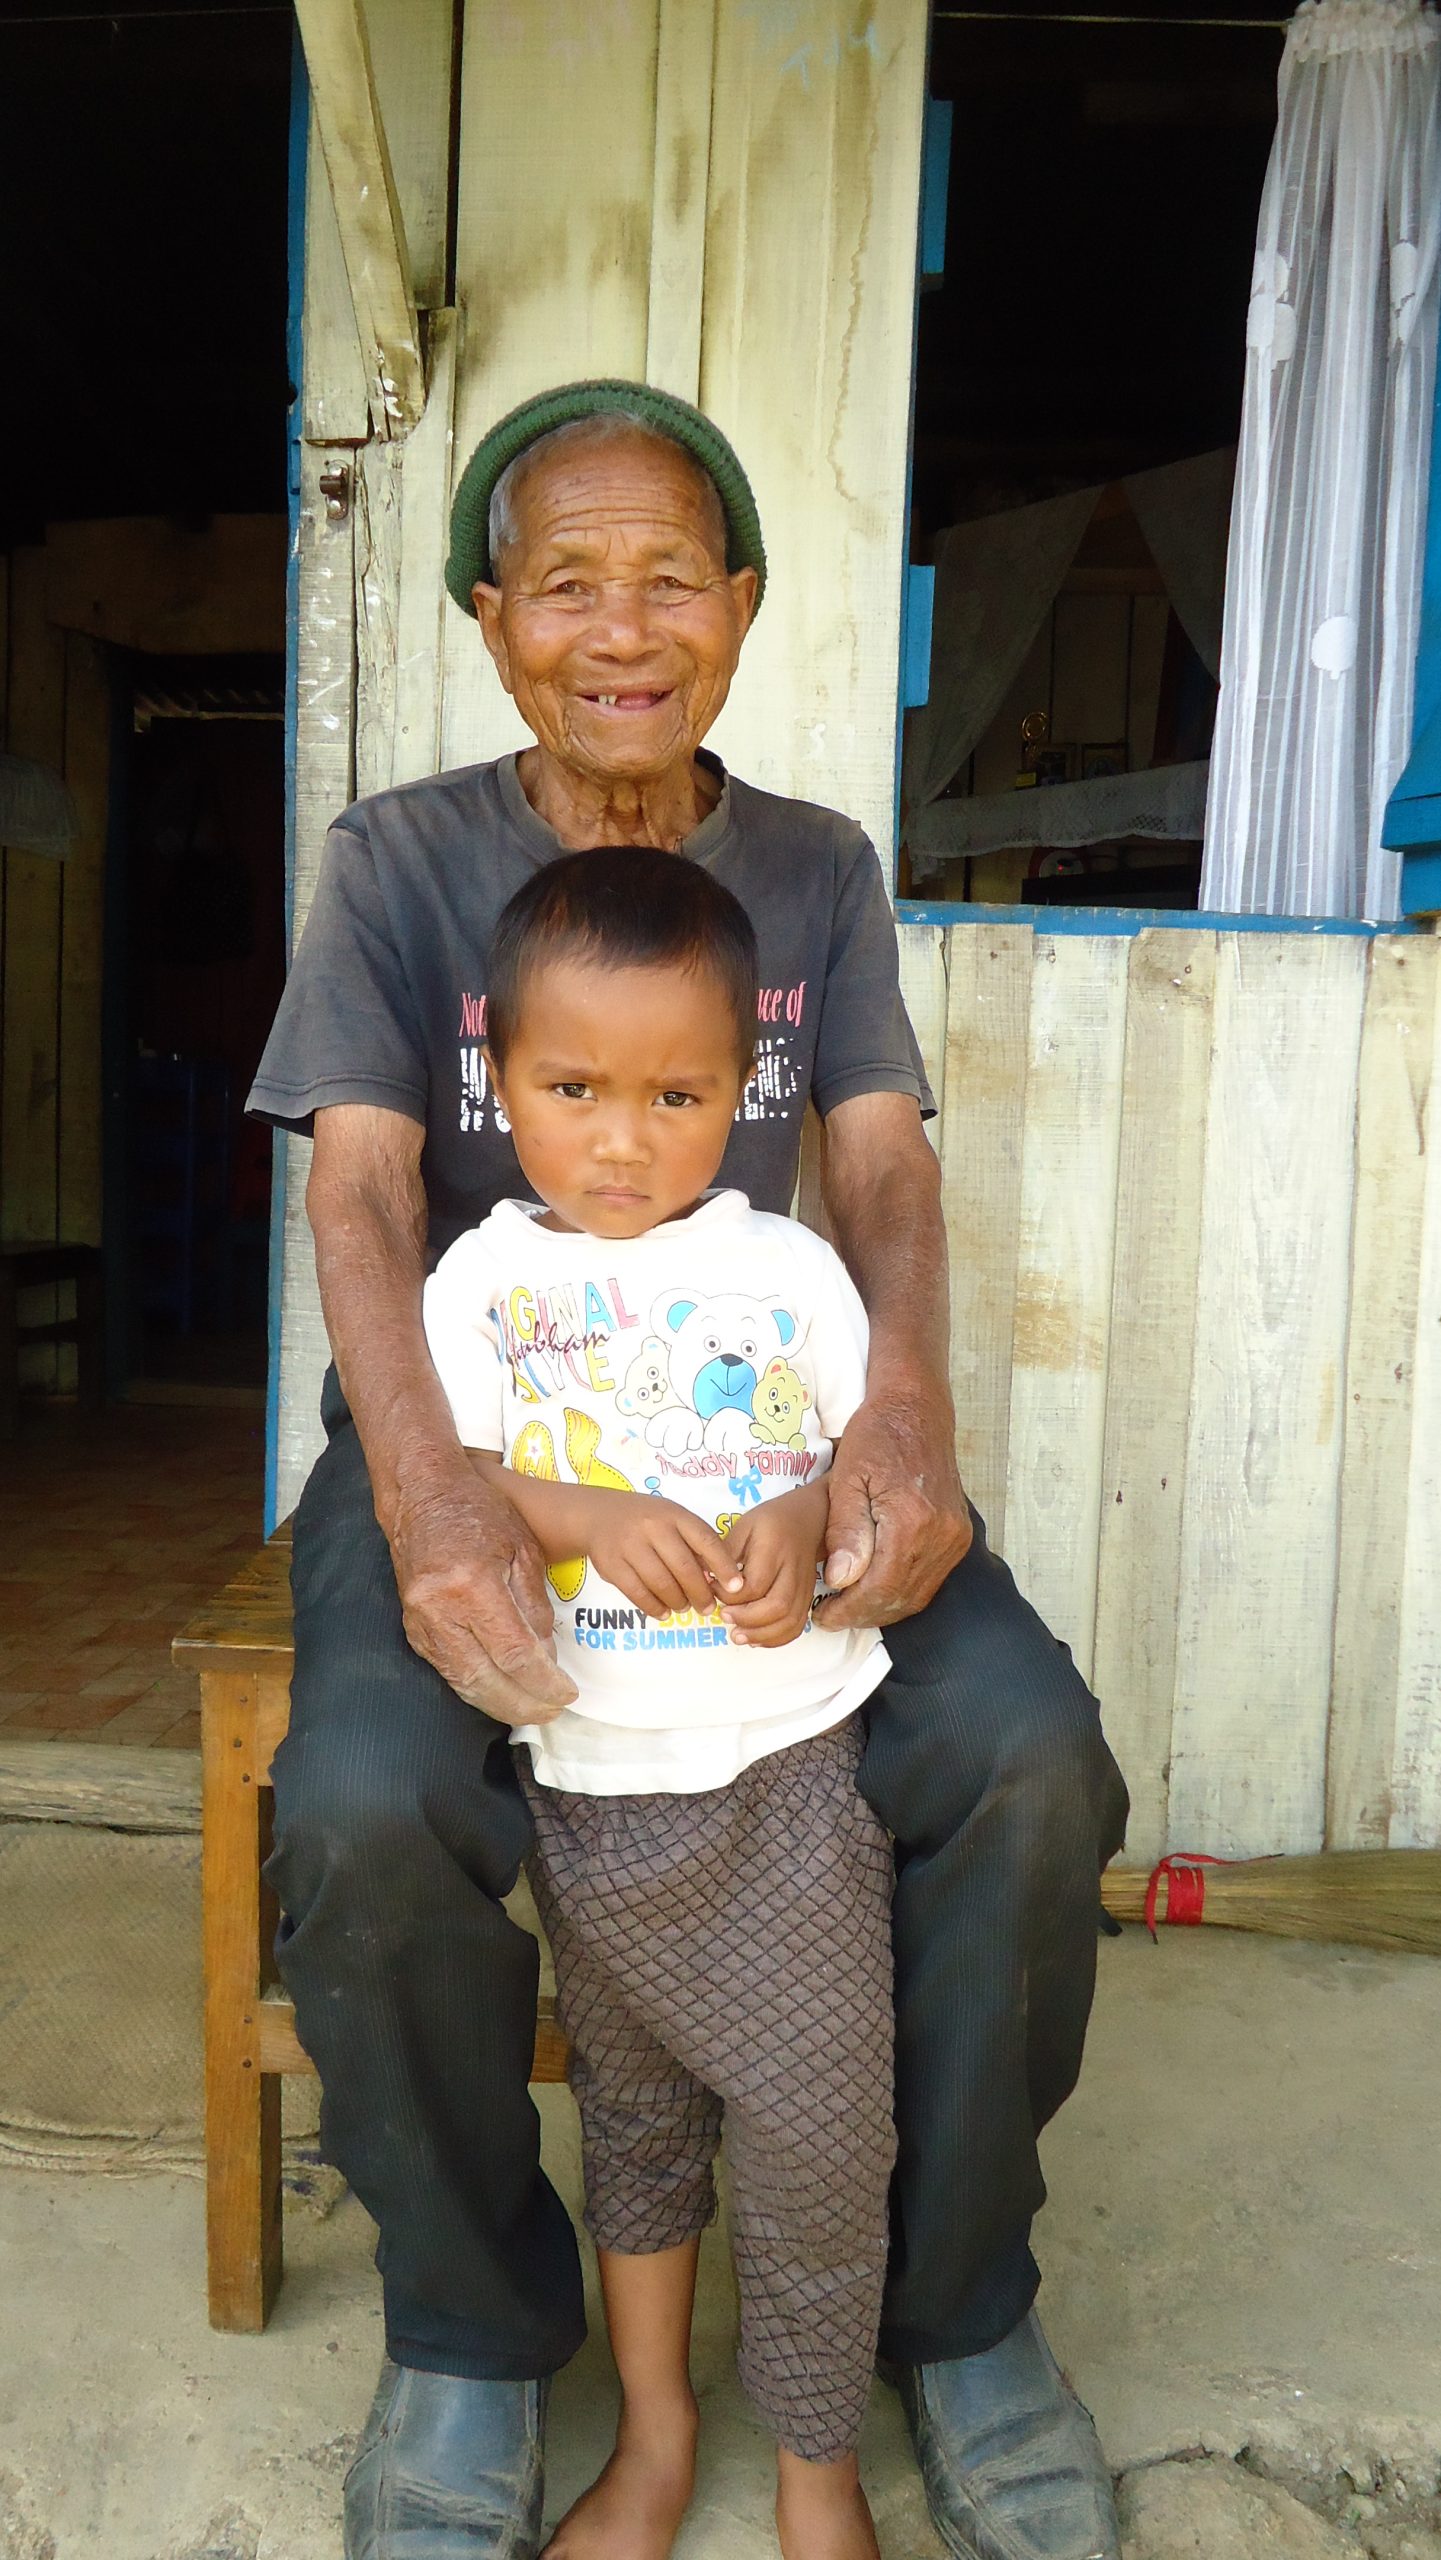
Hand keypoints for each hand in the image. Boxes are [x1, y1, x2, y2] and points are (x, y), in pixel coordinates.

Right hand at [390, 1465, 578, 1724]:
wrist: (422, 1495)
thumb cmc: (481, 1512)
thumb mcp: (524, 1550)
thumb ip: (535, 1608)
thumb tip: (546, 1658)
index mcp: (473, 1584)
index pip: (514, 1654)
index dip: (543, 1683)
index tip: (567, 1694)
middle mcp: (440, 1609)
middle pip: (486, 1679)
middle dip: (523, 1704)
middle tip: (553, 1713)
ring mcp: (420, 1621)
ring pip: (463, 1682)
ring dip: (500, 1704)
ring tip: (532, 1711)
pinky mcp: (412, 1628)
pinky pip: (447, 1670)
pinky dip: (476, 1687)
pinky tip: (501, 1693)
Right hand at [583, 1494, 744, 1621]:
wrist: (598, 1515)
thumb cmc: (645, 1519)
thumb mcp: (672, 1518)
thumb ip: (694, 1543)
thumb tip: (719, 1578)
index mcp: (674, 1515)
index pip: (706, 1541)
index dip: (724, 1566)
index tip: (737, 1587)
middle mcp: (653, 1527)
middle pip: (684, 1567)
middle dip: (700, 1593)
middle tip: (708, 1608)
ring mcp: (630, 1546)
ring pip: (661, 1583)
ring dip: (678, 1601)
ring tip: (684, 1607)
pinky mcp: (612, 1565)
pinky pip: (637, 1593)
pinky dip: (653, 1607)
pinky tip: (663, 1611)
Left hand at [719, 1483, 829, 1647]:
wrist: (806, 1520)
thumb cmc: (769, 1522)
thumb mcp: (742, 1527)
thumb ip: (725, 1554)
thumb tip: (704, 1580)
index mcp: (773, 1548)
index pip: (755, 1583)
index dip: (730, 1595)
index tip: (713, 1590)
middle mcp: (793, 1569)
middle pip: (777, 1606)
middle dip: (748, 1619)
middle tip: (724, 1617)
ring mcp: (804, 1586)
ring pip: (790, 1620)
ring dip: (761, 1634)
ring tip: (737, 1635)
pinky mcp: (808, 1597)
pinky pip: (797, 1625)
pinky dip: (777, 1638)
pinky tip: (756, 1638)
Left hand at [812, 1381, 971, 1630]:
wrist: (917, 1411)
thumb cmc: (876, 1437)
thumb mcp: (847, 1479)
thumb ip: (846, 1531)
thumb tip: (840, 1580)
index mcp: (912, 1522)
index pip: (879, 1588)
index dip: (848, 1610)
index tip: (820, 1616)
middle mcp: (942, 1536)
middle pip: (900, 1598)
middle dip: (862, 1614)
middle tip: (828, 1616)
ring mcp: (955, 1538)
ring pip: (917, 1595)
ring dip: (882, 1608)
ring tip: (847, 1606)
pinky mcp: (958, 1536)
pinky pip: (930, 1580)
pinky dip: (901, 1591)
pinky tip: (874, 1588)